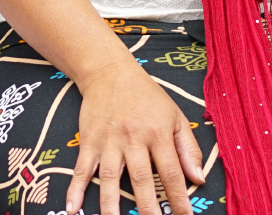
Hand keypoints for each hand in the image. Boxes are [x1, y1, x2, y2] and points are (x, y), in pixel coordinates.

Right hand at [67, 61, 203, 214]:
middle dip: (148, 208)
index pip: (171, 171)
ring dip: (112, 204)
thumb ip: (188, 148)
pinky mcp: (89, 140)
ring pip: (110, 177)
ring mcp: (109, 140)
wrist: (109, 71)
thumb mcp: (174, 115)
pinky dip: (76, 189)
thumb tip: (198, 178)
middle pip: (141, 179)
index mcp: (158, 132)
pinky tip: (73, 209)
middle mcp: (133, 138)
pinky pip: (82, 168)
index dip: (178, 198)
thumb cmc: (147, 95)